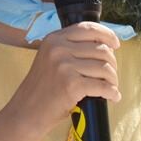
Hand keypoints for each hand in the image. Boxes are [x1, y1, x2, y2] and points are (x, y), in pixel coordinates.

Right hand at [5, 22, 120, 132]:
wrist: (25, 112)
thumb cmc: (41, 89)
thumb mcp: (50, 59)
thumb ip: (70, 48)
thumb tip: (104, 46)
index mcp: (54, 39)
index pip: (88, 28)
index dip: (107, 34)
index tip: (115, 44)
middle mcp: (58, 48)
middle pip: (101, 49)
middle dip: (112, 64)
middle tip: (110, 76)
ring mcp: (64, 66)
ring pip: (104, 67)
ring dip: (112, 79)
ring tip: (111, 87)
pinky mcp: (71, 84)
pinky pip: (102, 85)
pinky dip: (111, 92)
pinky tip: (112, 96)